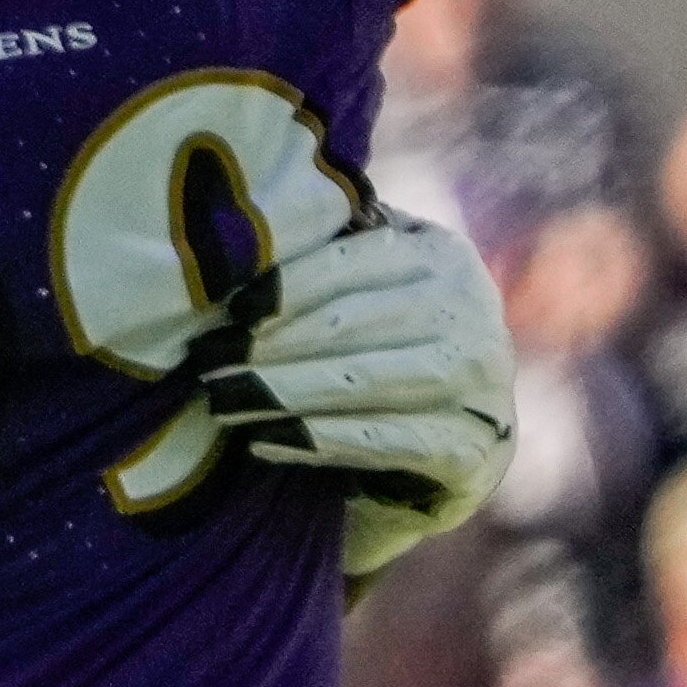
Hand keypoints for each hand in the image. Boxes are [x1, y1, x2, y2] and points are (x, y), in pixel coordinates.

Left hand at [195, 208, 515, 577]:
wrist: (455, 453)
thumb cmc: (391, 355)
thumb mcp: (376, 293)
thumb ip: (336, 255)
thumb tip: (245, 233)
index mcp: (445, 257)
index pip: (351, 263)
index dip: (283, 287)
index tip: (228, 311)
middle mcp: (474, 313)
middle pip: (350, 323)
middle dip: (268, 345)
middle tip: (206, 363)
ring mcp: (480, 385)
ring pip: (363, 381)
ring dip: (281, 392)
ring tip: (222, 401)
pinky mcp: (473, 452)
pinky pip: (382, 441)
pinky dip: (317, 440)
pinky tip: (266, 439)